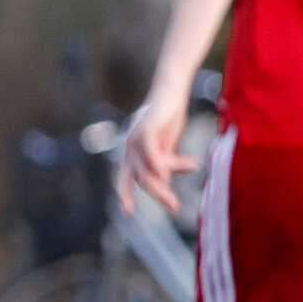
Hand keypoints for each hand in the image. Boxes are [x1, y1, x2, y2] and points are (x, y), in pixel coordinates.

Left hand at [116, 84, 201, 214]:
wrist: (171, 89)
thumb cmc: (169, 115)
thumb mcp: (166, 144)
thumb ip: (163, 161)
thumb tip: (163, 180)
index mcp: (132, 151)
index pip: (125, 177)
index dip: (125, 193)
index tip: (127, 212)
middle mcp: (129, 147)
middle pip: (141, 178)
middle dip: (158, 194)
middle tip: (175, 207)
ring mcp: (135, 138)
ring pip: (147, 171)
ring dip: (162, 187)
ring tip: (177, 199)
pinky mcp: (146, 130)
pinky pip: (151, 153)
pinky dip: (158, 165)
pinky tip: (166, 175)